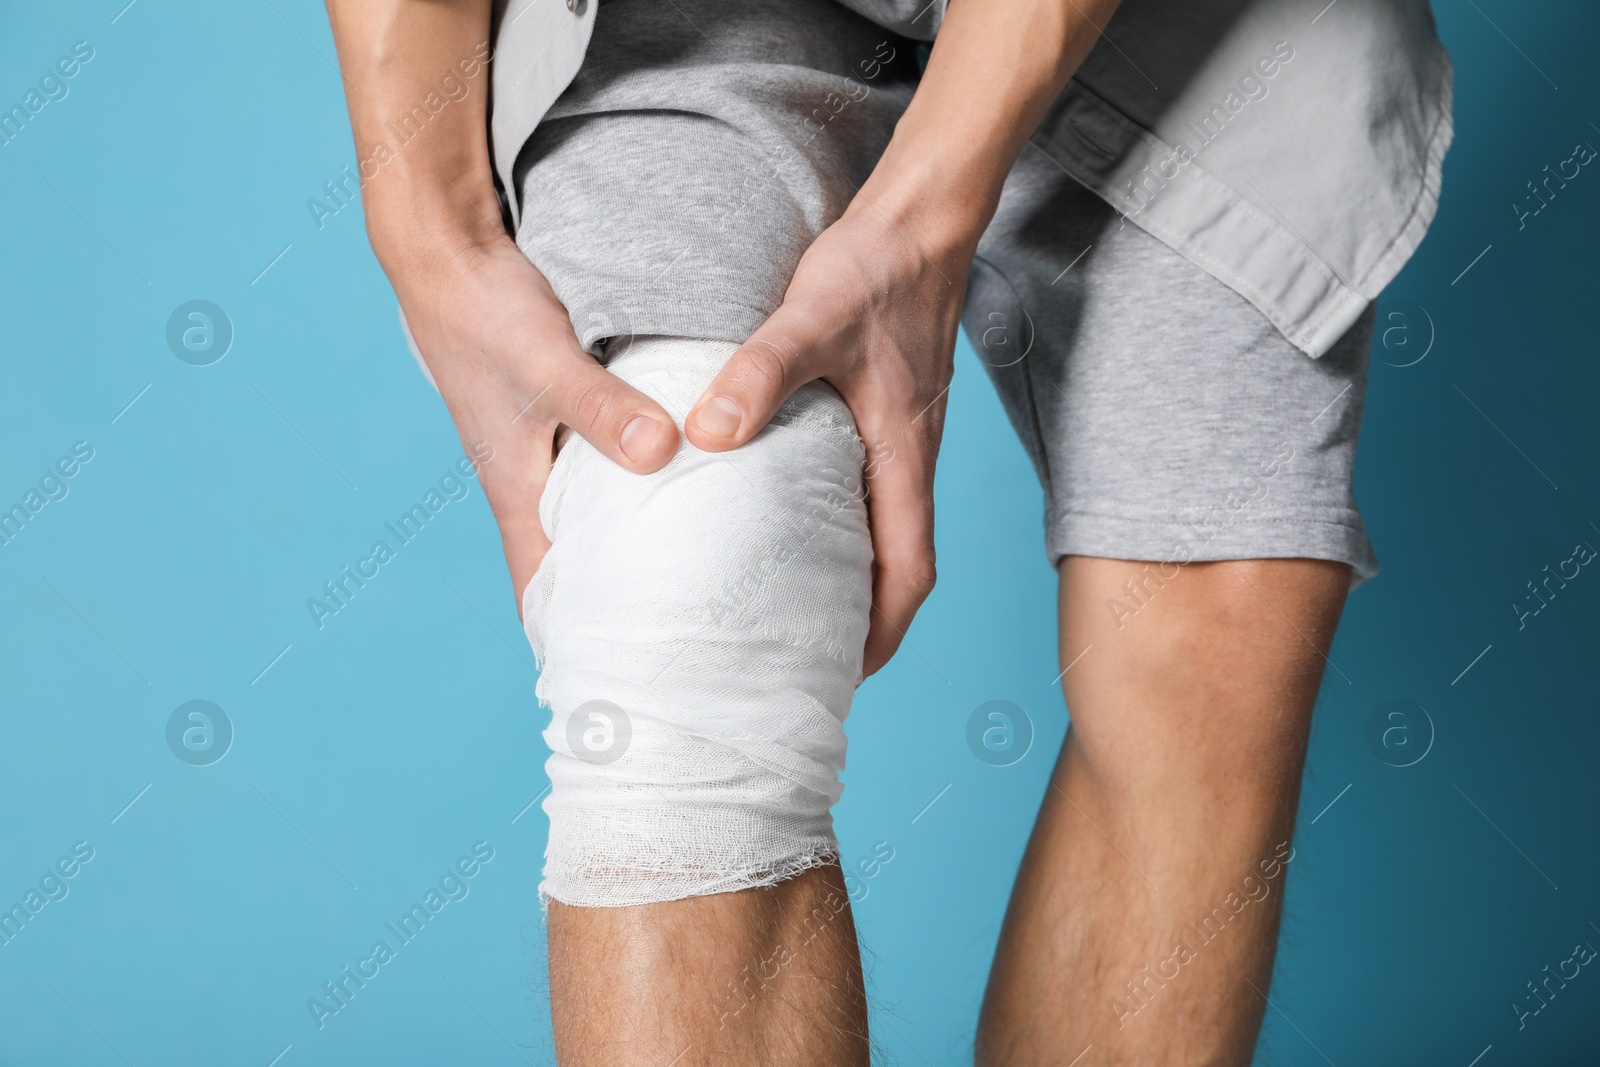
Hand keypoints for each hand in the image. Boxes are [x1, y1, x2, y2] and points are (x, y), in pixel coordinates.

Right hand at [389, 235, 680, 612]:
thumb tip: (660, 454)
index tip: (621, 676)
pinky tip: (687, 485)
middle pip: (575, 561)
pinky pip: (606, 467)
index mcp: (516, 488)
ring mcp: (547, 448)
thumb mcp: (545, 360)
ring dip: (633, 542)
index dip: (572, 634)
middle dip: (617, 601)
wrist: (449, 252)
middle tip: (683, 636)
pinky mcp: (566, 414)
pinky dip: (638, 486)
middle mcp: (530, 479)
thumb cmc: (484, 313)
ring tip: (699, 574)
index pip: (541, 585)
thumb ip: (601, 406)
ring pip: (594, 514)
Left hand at [684, 203, 969, 676]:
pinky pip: (863, 488)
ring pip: (880, 528)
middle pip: (897, 565)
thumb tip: (708, 437)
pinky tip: (781, 516)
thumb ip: (761, 373)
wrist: (918, 217)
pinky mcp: (880, 412)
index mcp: (904, 455)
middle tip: (801, 655)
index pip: (911, 571)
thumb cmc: (877, 268)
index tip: (845, 673)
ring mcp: (896, 436)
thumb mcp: (813, 317)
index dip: (883, 631)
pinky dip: (833, 521)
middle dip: (859, 620)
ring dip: (846, 574)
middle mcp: (907, 457)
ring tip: (786, 604)